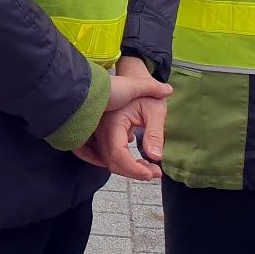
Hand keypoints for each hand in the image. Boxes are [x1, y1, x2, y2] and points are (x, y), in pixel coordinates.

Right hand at [72, 65, 170, 181]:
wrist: (133, 79)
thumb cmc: (146, 93)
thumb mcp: (156, 110)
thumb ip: (155, 133)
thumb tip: (156, 157)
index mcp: (113, 122)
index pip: (118, 154)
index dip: (133, 169)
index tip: (151, 174)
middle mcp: (100, 129)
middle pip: (111, 161)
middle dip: (133, 172)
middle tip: (155, 173)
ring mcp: (97, 131)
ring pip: (107, 160)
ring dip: (127, 168)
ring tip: (149, 168)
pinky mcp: (99, 134)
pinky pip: (104, 154)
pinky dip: (120, 162)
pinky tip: (135, 161)